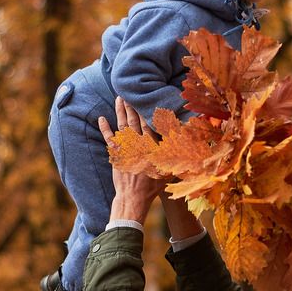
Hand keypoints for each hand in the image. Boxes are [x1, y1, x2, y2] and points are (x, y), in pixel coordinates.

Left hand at [99, 97, 164, 224]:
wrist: (133, 197)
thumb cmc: (152, 186)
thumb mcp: (167, 171)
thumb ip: (176, 158)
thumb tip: (190, 148)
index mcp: (150, 148)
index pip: (147, 125)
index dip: (145, 111)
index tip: (145, 98)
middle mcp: (136, 145)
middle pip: (133, 121)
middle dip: (132, 106)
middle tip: (130, 92)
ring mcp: (124, 149)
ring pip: (121, 126)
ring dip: (119, 111)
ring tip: (119, 98)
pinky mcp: (115, 155)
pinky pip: (108, 139)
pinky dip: (104, 128)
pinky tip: (101, 118)